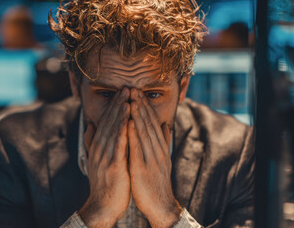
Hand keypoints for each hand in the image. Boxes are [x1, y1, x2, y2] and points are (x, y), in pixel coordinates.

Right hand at [78, 88, 130, 227]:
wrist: (102, 205)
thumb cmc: (103, 182)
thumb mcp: (96, 159)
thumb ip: (93, 142)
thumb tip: (91, 125)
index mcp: (98, 147)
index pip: (106, 122)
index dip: (114, 106)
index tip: (122, 92)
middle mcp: (100, 149)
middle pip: (109, 123)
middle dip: (118, 104)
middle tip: (127, 88)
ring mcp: (106, 157)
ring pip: (114, 131)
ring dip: (121, 114)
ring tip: (128, 98)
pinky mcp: (114, 166)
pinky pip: (119, 146)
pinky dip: (123, 132)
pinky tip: (128, 121)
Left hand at [128, 88, 182, 227]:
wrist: (160, 205)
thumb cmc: (157, 182)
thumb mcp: (161, 159)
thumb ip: (162, 141)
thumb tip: (164, 125)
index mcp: (159, 147)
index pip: (152, 122)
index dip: (144, 106)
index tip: (137, 92)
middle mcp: (157, 149)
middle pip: (148, 123)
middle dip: (140, 104)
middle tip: (132, 88)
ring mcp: (151, 158)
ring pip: (144, 132)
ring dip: (137, 114)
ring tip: (131, 98)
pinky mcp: (143, 168)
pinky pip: (138, 148)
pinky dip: (133, 133)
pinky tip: (129, 121)